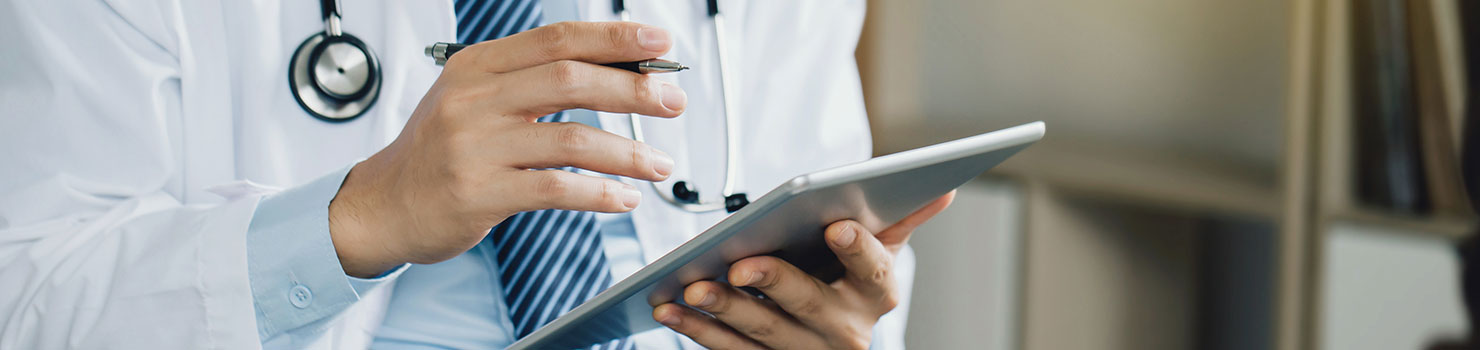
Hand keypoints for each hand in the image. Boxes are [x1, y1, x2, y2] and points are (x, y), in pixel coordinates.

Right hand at [327, 22, 687, 276]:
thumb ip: (531, 82)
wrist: (384, 205)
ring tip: (659, 164)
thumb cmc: (440, 152)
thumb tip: (615, 70)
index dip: (614, 37)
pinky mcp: (479, 193)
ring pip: (572, 138)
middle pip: (571, 79)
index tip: (659, 41)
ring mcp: (475, 147)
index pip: (557, 39)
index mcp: (478, 65)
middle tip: (672, 101)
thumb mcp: (474, 99)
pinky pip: (555, 188)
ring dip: (627, 152)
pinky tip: (623, 198)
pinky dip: (599, 193)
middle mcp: (474, 100)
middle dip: (634, 88)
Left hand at [653, 191, 956, 348]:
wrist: (831, 343)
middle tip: (741, 262)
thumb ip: (901, 219)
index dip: (856, 249)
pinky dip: (698, 329)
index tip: (837, 224)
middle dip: (773, 281)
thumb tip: (942, 186)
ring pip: (762, 331)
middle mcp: (845, 330)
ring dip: (725, 309)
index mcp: (876, 294)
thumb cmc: (848, 281)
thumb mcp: (879, 254)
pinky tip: (671, 306)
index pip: (873, 271)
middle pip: (808, 304)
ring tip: (694, 285)